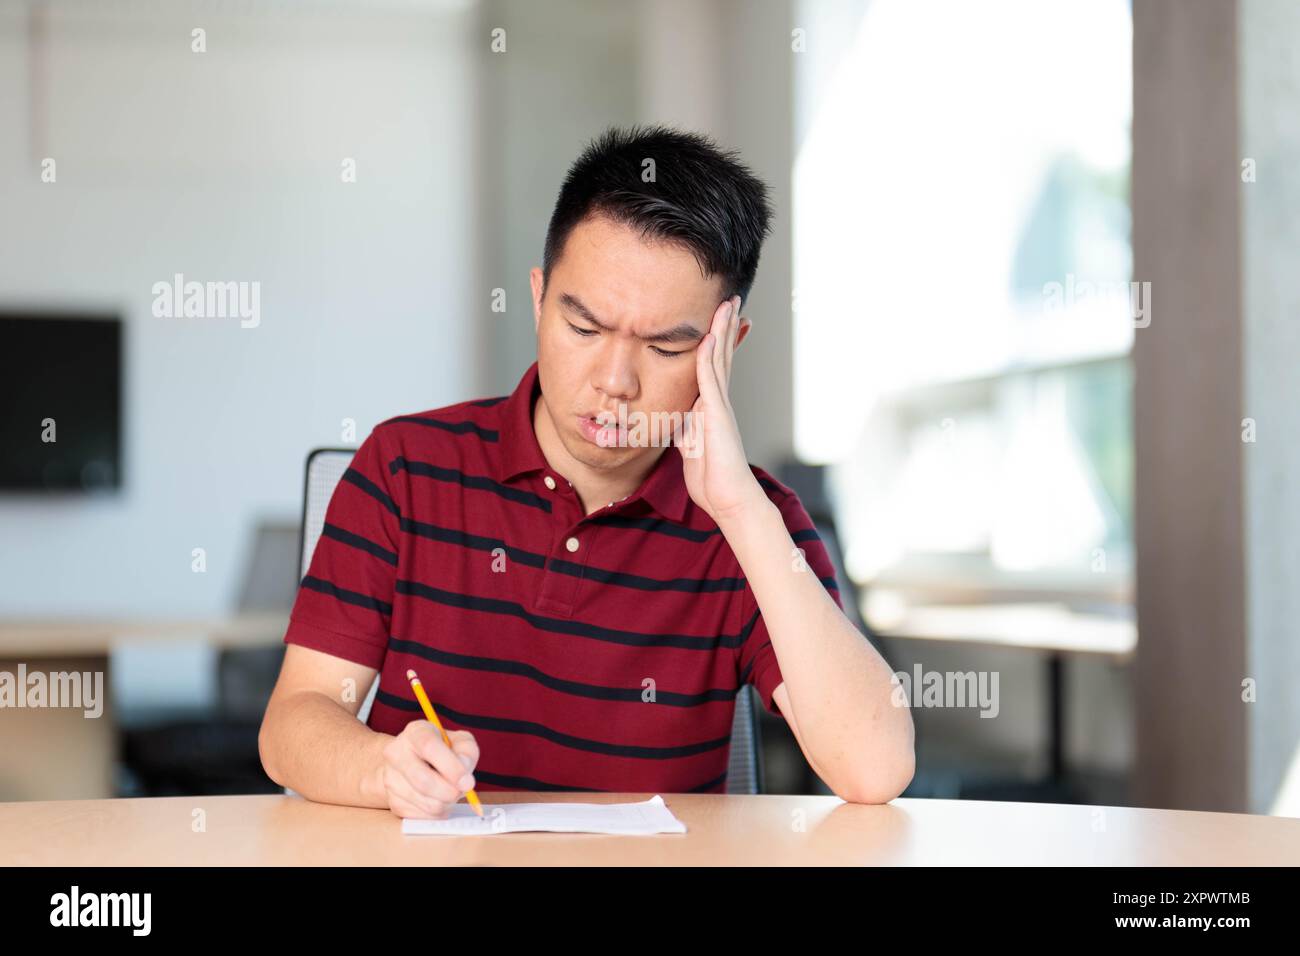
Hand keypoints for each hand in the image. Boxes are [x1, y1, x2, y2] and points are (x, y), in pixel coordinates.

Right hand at [379, 722, 478, 818]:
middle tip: (464, 791)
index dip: (451, 767)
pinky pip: (422, 816)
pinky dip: (438, 812)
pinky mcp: (393, 801)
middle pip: (423, 780)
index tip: (468, 782)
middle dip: (450, 791)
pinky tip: (440, 799)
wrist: (412, 763)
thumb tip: (465, 778)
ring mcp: (390, 779)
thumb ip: (467, 753)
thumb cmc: (442, 750)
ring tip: (451, 791)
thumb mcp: (460, 741)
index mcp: (415, 733)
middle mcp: (396, 753)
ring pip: (425, 802)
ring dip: (446, 802)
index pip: (429, 747)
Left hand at [680, 295, 765, 522]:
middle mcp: (719, 401)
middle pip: (722, 355)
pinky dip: (708, 357)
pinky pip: (710, 379)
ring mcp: (719, 405)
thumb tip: (674, 416)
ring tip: (726, 304)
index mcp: (712, 406)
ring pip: (720, 360)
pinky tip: (708, 337)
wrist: (727, 497)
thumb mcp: (690, 444)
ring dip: (722, 331)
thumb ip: (685, 425)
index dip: (719, 341)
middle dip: (726, 326)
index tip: (720, 318)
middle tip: (730, 299)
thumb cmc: (711, 477)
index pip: (716, 366)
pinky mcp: (716, 415)